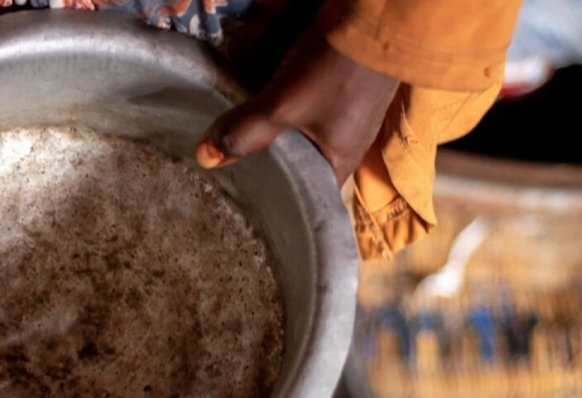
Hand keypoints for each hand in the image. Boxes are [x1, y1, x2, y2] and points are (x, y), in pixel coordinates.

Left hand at [198, 29, 399, 183]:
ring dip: (271, 123)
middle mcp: (345, 143)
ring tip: (235, 126)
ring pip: (297, 128)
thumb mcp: (285, 104)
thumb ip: (247, 131)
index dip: (273, 197)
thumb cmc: (336, 70)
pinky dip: (281, 99)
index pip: (304, 197)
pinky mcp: (339, 86)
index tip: (240, 195)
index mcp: (339, 162)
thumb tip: (205, 159)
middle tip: (229, 159)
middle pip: (297, 161)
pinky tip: (257, 94)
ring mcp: (344, 114)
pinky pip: (303, 102)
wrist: (376, 16)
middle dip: (266, 156)